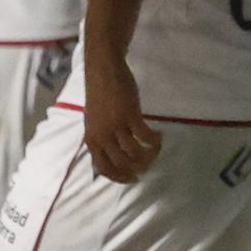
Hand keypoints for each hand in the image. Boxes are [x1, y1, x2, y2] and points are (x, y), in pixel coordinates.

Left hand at [82, 57, 160, 183]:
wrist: (103, 72)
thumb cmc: (99, 95)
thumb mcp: (94, 122)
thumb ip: (101, 139)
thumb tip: (113, 156)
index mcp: (92, 140)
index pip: (104, 168)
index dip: (120, 177)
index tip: (133, 178)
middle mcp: (102, 137)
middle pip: (122, 163)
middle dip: (138, 168)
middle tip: (149, 165)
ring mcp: (116, 127)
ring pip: (135, 152)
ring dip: (149, 155)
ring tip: (157, 150)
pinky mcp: (129, 116)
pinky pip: (145, 136)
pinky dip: (154, 140)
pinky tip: (159, 136)